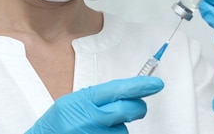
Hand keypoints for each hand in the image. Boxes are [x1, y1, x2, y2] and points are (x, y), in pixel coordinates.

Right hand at [25, 76, 163, 133]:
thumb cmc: (58, 123)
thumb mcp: (73, 102)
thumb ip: (98, 98)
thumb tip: (127, 93)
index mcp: (84, 100)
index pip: (118, 89)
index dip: (140, 85)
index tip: (156, 84)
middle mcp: (91, 119)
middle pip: (128, 110)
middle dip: (137, 108)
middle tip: (137, 107)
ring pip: (123, 130)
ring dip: (117, 129)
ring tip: (96, 129)